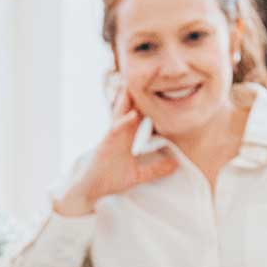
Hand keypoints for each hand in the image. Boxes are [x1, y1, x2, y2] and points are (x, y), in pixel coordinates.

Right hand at [54, 88, 177, 216]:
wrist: (91, 191)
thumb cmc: (110, 180)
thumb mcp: (138, 175)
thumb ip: (155, 169)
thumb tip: (174, 164)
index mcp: (125, 137)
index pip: (138, 116)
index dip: (148, 104)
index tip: (161, 90)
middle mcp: (118, 133)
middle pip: (129, 109)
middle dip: (137, 94)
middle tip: (149, 75)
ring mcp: (110, 137)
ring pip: (120, 113)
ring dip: (128, 100)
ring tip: (136, 85)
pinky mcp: (104, 145)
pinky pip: (115, 129)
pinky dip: (123, 122)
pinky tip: (132, 115)